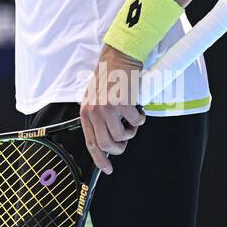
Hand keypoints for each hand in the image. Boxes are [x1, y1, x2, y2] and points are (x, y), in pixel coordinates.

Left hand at [79, 45, 145, 173]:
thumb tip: (107, 140)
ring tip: (130, 117)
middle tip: (126, 134)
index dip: (100, 159)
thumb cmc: (109, 76)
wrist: (119, 56)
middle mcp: (94, 111)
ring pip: (123, 137)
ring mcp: (108, 108)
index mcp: (86, 111)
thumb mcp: (95, 98)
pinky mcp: (123, 104)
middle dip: (120, 147)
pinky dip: (140, 118)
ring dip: (131, 130)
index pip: (91, 143)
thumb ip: (98, 118)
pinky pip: (136, 122)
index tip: (108, 169)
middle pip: (108, 145)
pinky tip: (136, 106)